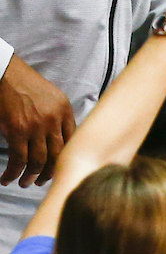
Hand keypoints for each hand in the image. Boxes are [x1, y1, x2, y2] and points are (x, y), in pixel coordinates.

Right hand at [0, 55, 75, 186]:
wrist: (2, 70)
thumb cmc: (22, 83)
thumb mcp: (50, 97)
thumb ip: (57, 117)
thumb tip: (56, 143)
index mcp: (65, 110)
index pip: (71, 142)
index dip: (64, 159)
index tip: (56, 168)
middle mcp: (54, 120)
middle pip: (58, 157)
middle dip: (49, 174)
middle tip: (40, 181)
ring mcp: (37, 126)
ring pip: (39, 162)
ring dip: (31, 177)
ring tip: (24, 183)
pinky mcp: (18, 130)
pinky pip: (19, 160)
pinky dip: (13, 172)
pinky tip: (7, 178)